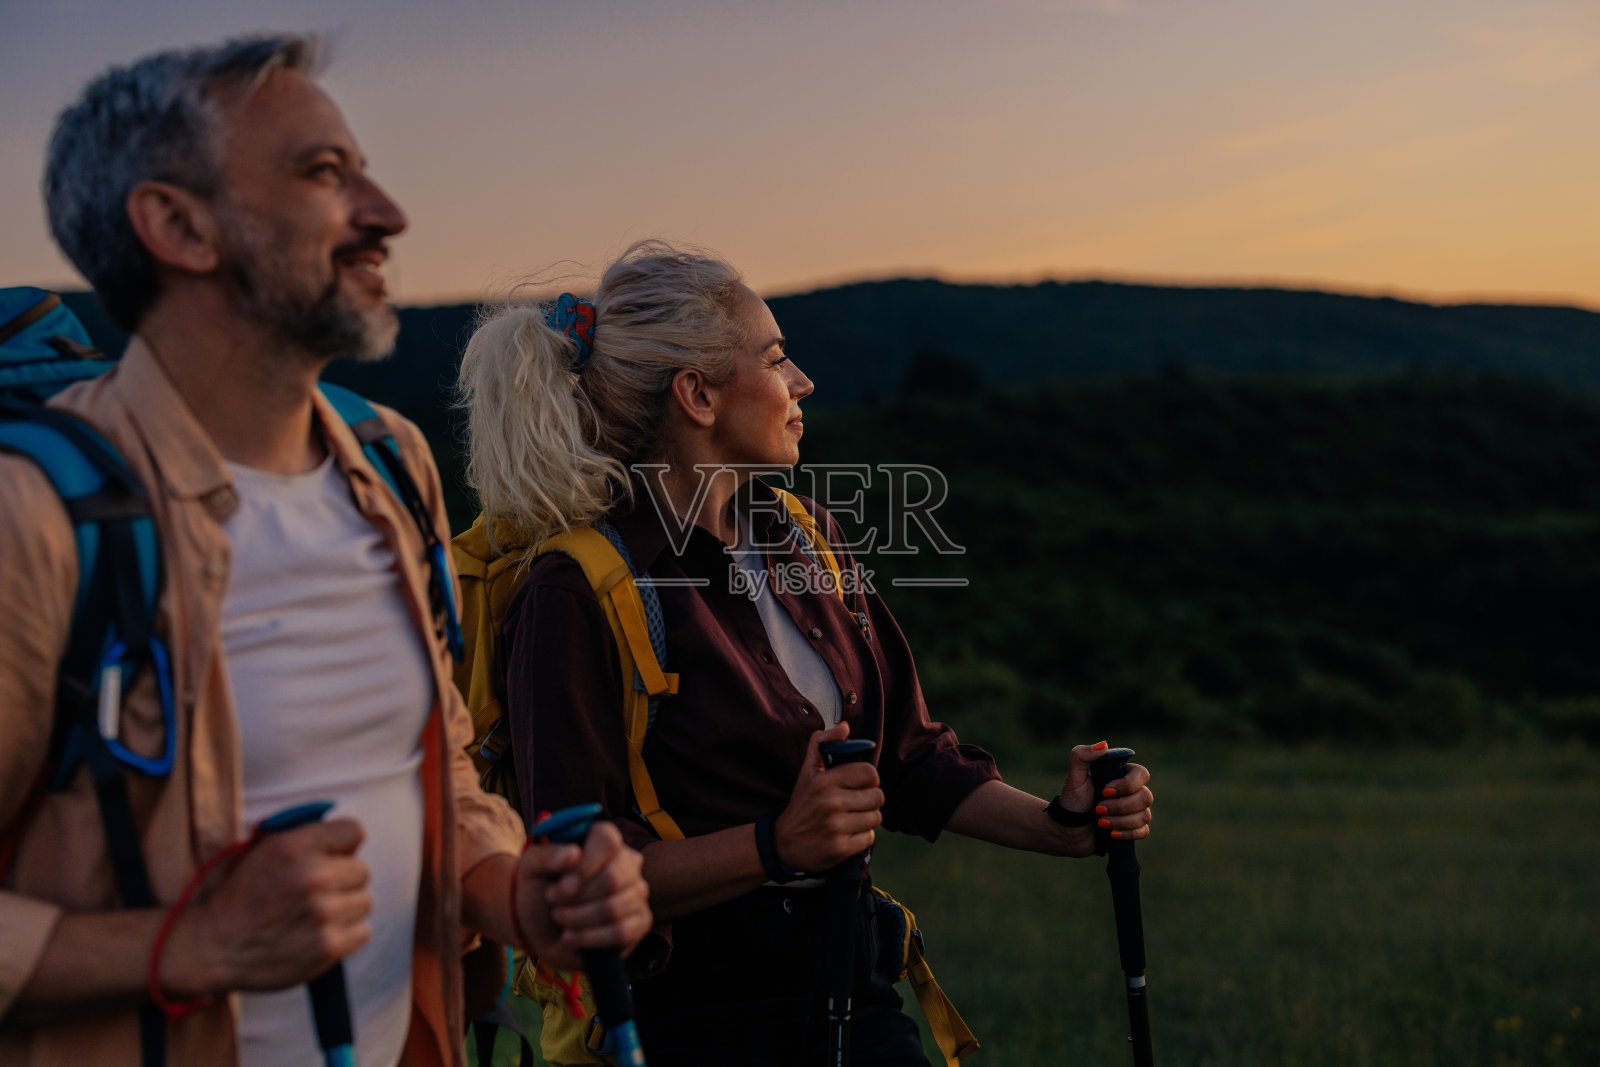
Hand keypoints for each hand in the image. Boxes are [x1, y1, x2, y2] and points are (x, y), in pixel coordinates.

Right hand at [164, 818, 372, 997]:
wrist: (211, 946)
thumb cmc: (239, 896)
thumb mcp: (261, 850)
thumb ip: (304, 838)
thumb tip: (349, 839)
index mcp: (295, 846)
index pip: (354, 831)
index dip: (342, 846)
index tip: (331, 858)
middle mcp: (313, 876)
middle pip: (362, 870)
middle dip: (342, 881)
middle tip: (315, 894)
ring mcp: (323, 913)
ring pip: (364, 901)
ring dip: (344, 909)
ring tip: (313, 917)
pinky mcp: (328, 945)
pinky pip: (362, 932)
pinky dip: (346, 935)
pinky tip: (317, 935)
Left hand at [515, 822, 650, 971]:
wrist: (538, 928)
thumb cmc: (538, 890)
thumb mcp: (531, 867)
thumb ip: (547, 856)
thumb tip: (573, 853)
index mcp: (603, 841)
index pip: (608, 840)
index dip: (584, 865)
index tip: (561, 884)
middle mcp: (627, 863)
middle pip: (612, 878)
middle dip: (576, 898)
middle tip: (554, 902)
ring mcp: (637, 892)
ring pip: (614, 909)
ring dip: (577, 919)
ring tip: (560, 918)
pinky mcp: (640, 922)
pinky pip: (622, 932)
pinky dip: (589, 938)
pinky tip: (572, 937)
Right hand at [774, 722, 883, 871]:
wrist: (783, 843)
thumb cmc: (802, 803)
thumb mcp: (807, 771)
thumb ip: (823, 743)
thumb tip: (844, 727)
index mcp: (824, 781)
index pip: (869, 773)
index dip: (869, 779)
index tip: (860, 784)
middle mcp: (830, 803)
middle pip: (877, 796)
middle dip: (870, 800)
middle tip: (856, 803)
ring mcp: (835, 827)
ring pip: (876, 817)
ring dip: (867, 818)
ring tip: (852, 818)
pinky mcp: (839, 849)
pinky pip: (870, 838)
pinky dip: (862, 837)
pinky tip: (848, 833)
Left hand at [1060, 741, 1153, 843]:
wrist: (1068, 828)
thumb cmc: (1073, 800)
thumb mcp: (1074, 776)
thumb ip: (1081, 755)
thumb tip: (1104, 745)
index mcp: (1122, 775)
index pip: (1142, 774)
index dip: (1127, 785)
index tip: (1104, 791)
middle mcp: (1133, 792)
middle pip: (1146, 797)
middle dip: (1121, 806)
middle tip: (1098, 809)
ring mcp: (1135, 811)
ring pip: (1145, 816)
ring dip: (1121, 821)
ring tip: (1100, 822)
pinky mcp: (1133, 829)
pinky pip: (1143, 831)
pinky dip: (1128, 833)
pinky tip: (1112, 834)